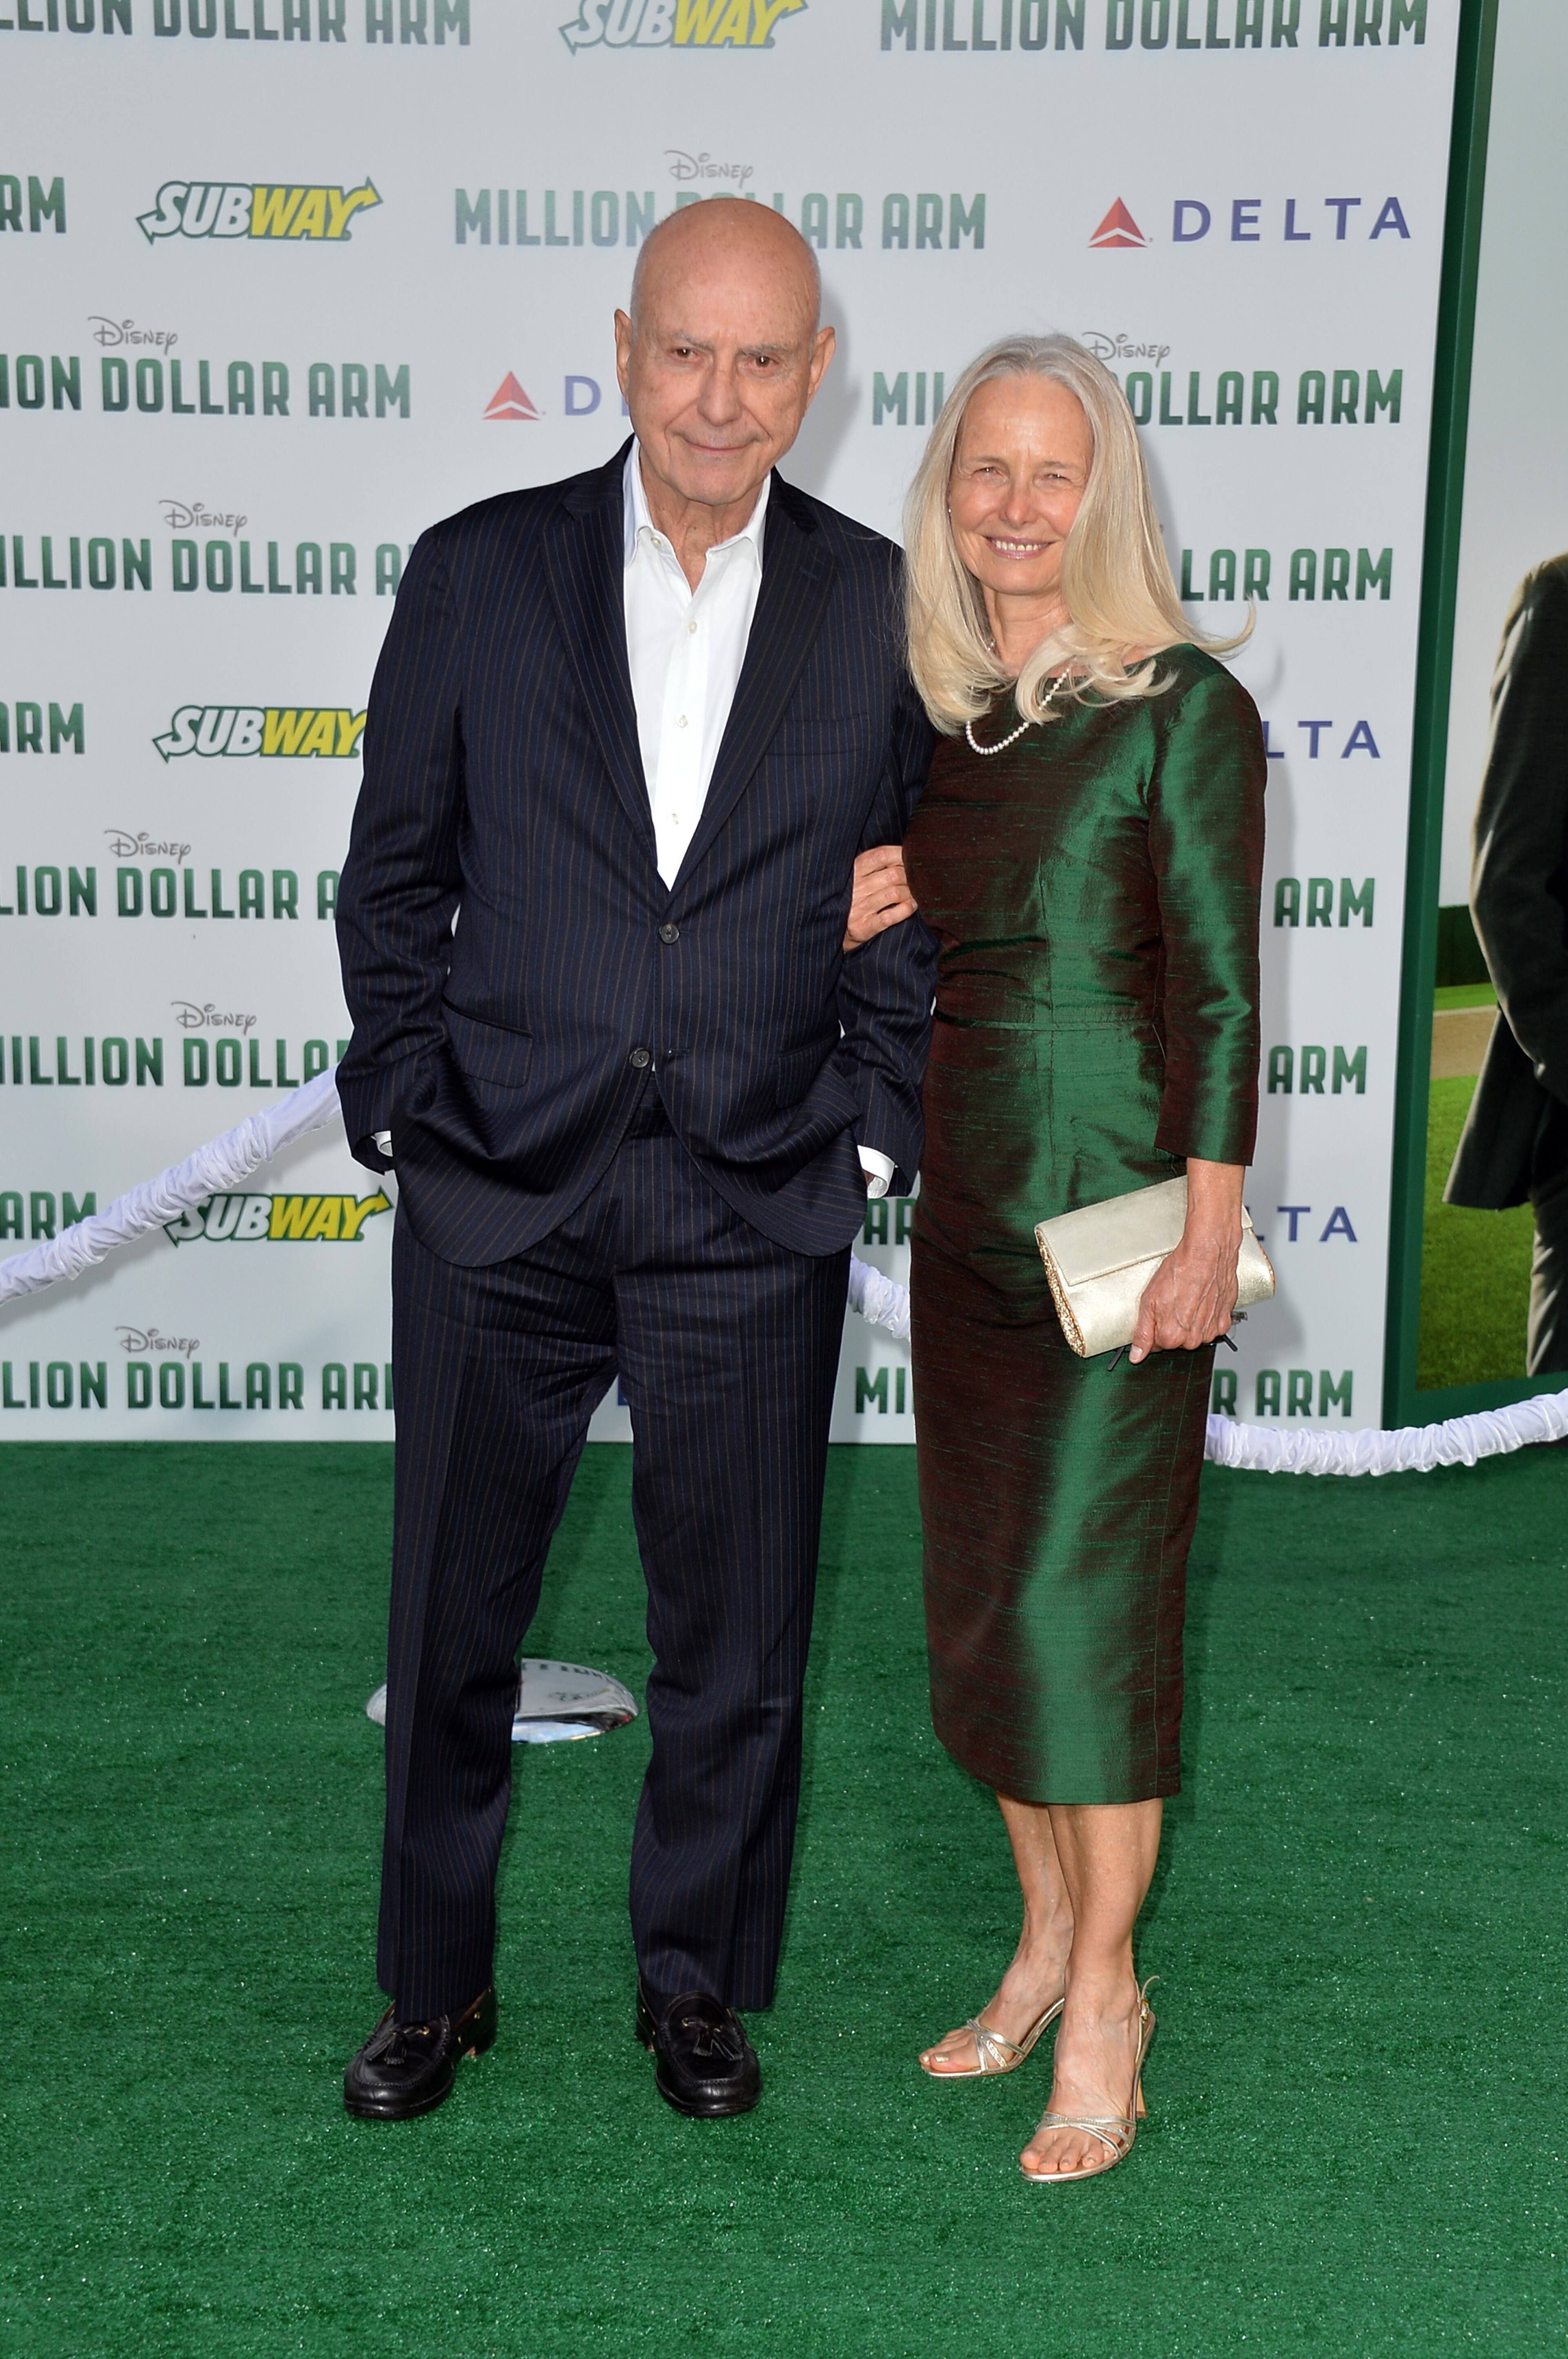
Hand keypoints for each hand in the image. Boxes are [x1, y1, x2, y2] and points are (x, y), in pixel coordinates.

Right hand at [844, 844, 915, 951]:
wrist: (834, 928)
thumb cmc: (854, 896)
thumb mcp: (859, 875)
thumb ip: (877, 864)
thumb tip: (907, 853)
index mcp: (854, 870)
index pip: (881, 855)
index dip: (901, 854)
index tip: (912, 858)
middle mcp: (855, 888)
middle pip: (893, 875)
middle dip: (910, 876)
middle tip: (917, 880)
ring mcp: (858, 908)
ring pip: (894, 893)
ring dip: (911, 893)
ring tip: (916, 893)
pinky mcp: (863, 927)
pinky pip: (890, 916)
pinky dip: (905, 909)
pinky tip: (911, 906)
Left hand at [1129, 1159, 1244, 1362]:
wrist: (1208, 1253)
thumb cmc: (1180, 1271)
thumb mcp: (1148, 1301)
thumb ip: (1142, 1332)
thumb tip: (1136, 1355)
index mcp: (1171, 1336)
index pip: (1156, 1344)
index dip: (1154, 1327)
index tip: (1157, 1313)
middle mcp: (1193, 1338)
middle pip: (1176, 1340)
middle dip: (1171, 1324)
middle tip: (1172, 1301)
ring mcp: (1211, 1331)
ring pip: (1194, 1334)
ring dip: (1189, 1321)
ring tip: (1187, 1298)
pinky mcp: (1224, 1321)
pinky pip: (1210, 1327)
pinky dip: (1206, 1316)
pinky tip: (1201, 1300)